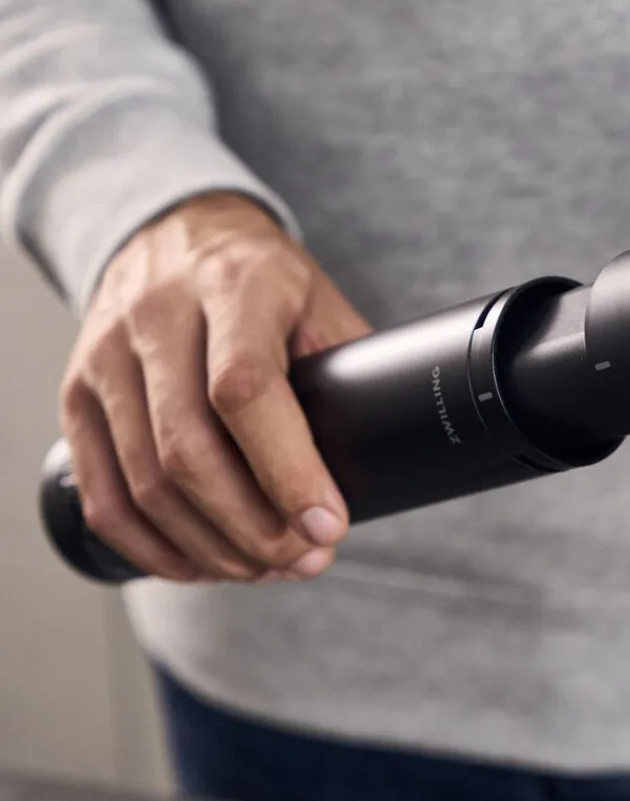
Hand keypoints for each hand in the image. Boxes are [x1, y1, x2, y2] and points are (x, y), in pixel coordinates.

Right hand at [60, 191, 370, 581]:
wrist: (172, 233)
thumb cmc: (262, 282)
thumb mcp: (318, 303)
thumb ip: (347, 376)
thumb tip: (381, 471)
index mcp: (232, 285)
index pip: (245, 389)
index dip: (288, 472)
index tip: (327, 526)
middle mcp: (155, 316)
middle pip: (189, 452)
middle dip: (255, 530)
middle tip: (305, 560)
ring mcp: (104, 358)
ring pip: (147, 487)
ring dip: (213, 549)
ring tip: (265, 568)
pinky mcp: (77, 398)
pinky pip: (105, 499)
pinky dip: (155, 551)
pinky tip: (203, 564)